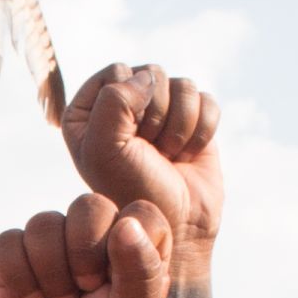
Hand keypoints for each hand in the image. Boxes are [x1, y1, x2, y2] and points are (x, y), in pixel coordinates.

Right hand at [0, 193, 172, 297]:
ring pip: (44, 223)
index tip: (118, 285)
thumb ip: (142, 269)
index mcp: (137, 246)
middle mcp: (96, 237)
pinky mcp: (13, 257)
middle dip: (83, 254)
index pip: (141, 212)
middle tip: (85, 292)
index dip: (126, 244)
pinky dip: (18, 278)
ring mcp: (52, 244)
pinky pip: (7, 242)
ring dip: (49, 273)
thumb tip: (126, 224)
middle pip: (89, 205)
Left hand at [63, 63, 223, 254]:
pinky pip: (207, 100)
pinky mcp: (193, 119)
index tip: (127, 141)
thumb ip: (114, 100)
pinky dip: (202, 131)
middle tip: (150, 152)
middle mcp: (124, 104)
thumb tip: (149, 77)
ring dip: (180, 127)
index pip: (118, 71)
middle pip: (153, 75)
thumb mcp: (104, 149)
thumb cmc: (132, 191)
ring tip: (168, 156)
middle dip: (157, 117)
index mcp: (91, 108)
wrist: (176, 226)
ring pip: (184, 85)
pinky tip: (187, 155)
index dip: (129, 104)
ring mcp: (161, 110)